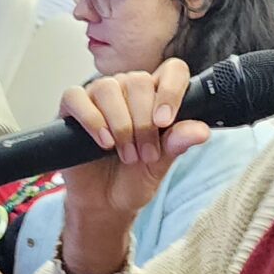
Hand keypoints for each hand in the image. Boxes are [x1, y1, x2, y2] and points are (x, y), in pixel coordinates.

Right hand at [56, 64, 210, 273]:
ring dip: (120, 124)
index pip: (172, 71)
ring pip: (108, 88)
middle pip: (139, 82)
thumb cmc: (132, 178)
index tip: (165, 121)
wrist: (104, 202)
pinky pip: (77, 97)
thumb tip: (201, 131)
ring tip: (124, 153)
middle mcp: (127, 90)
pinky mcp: (72, 107)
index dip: (171, 90)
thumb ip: (177, 144)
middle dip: (143, 122)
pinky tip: (103, 141)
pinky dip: (91, 119)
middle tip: (143, 153)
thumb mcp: (161, 165)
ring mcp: (98, 96)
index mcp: (155, 97)